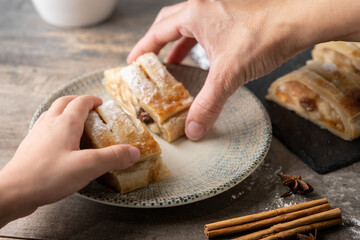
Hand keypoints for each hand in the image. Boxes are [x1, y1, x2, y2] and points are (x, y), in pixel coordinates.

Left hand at [0, 95, 139, 226]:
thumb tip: (134, 152)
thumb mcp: (88, 167)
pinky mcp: (30, 146)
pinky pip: (44, 127)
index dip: (92, 100)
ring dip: (65, 111)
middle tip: (90, 109)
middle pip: (64, 102)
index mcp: (65, 123)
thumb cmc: (49, 176)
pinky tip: (60, 142)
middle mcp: (49, 123)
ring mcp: (37, 134)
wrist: (14, 191)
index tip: (102, 104)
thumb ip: (113, 157)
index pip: (80, 102)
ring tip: (76, 122)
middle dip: (78, 102)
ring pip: (52, 113)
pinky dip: (55, 126)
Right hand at [127, 0, 359, 140]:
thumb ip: (208, 104)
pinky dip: (196, 41)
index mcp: (194, 14)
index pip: (157, 32)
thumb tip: (192, 129)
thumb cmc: (264, 37)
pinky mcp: (231, 14)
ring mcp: (218, 7)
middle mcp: (203, 6)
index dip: (142, 48)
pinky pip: (204, 27)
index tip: (132, 62)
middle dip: (156, 43)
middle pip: (168, 23)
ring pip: (187, 24)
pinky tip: (200, 57)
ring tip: (171, 63)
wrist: (298, 20)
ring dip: (177, 43)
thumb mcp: (229, 75)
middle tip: (148, 62)